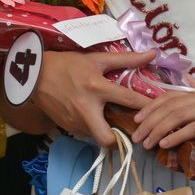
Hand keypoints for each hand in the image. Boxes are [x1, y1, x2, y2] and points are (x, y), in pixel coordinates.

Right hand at [32, 50, 154, 144]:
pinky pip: (87, 134)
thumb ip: (126, 59)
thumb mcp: (96, 59)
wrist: (34, 75)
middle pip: (108, 138)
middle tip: (130, 132)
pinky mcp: (67, 127)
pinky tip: (96, 120)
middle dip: (121, 140)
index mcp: (96, 87)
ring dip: (107, 132)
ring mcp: (75, 121)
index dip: (147, 107)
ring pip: (98, 138)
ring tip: (115, 123)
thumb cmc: (68, 64)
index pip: (128, 100)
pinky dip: (94, 129)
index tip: (160, 111)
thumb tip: (152, 54)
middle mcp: (86, 108)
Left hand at [131, 79, 194, 151]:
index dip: (151, 106)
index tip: (137, 119)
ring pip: (179, 115)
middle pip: (171, 104)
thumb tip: (189, 80)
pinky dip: (177, 135)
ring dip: (158, 129)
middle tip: (135, 134)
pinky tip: (165, 143)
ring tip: (146, 142)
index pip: (172, 95)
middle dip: (150, 119)